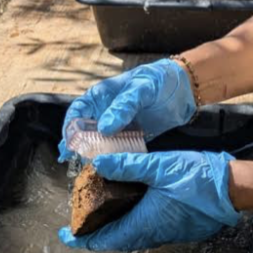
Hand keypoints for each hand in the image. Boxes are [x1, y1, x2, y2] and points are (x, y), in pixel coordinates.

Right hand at [58, 59, 195, 160]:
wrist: (184, 89)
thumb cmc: (158, 80)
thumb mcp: (141, 89)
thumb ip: (123, 107)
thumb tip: (103, 128)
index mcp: (101, 95)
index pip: (77, 111)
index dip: (69, 128)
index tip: (68, 144)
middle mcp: (105, 112)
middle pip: (83, 130)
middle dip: (75, 146)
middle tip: (70, 162)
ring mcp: (118, 126)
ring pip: (98, 143)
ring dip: (91, 155)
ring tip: (83, 171)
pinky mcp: (130, 138)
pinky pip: (116, 150)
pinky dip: (111, 160)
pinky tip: (107, 172)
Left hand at [58, 150, 240, 250]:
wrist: (232, 189)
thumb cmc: (197, 178)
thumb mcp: (158, 166)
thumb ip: (128, 166)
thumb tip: (99, 164)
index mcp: (145, 222)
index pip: (106, 238)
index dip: (84, 239)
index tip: (66, 237)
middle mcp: (154, 233)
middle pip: (117, 239)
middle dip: (95, 232)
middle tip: (79, 219)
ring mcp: (167, 232)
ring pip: (132, 235)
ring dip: (114, 226)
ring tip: (100, 210)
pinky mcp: (177, 226)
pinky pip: (146, 229)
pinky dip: (131, 220)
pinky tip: (129, 203)